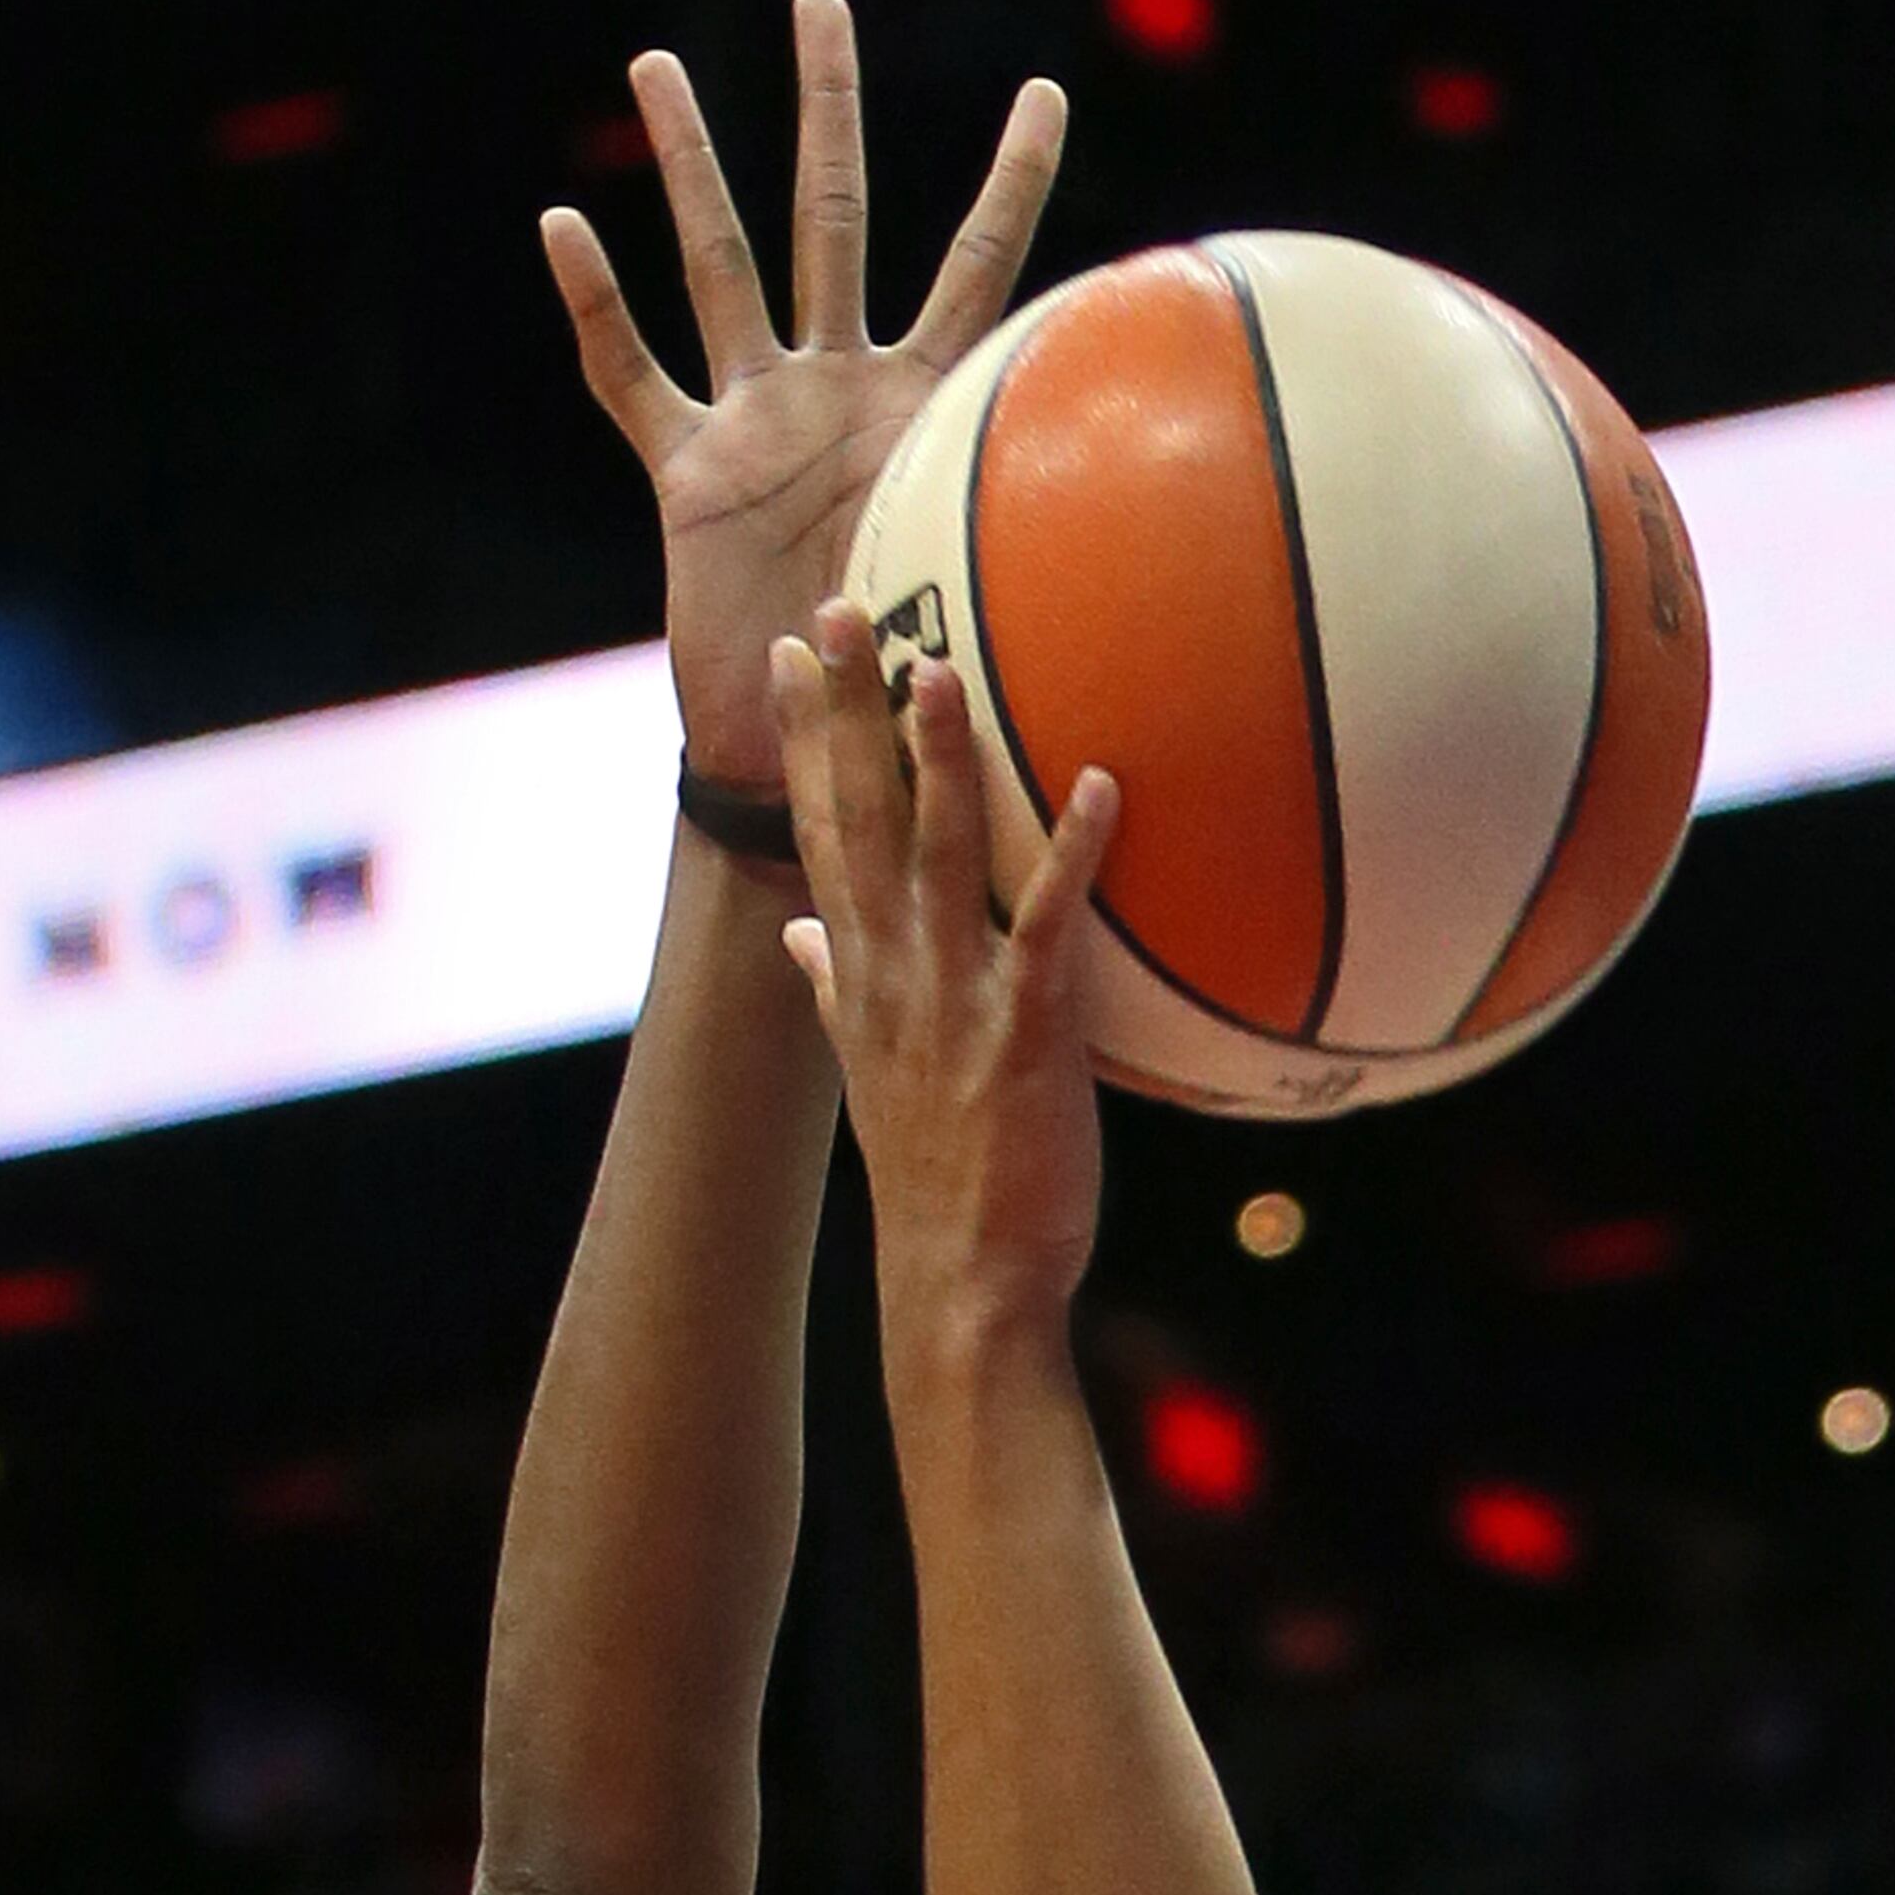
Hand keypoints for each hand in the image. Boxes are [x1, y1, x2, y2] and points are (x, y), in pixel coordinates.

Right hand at [544, 0, 1065, 793]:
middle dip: (827, 109)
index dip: (1012, 184)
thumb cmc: (911, 697)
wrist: (814, 761)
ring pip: (716, 267)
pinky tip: (563, 224)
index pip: (979, 269)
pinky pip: (630, 380)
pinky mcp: (687, 474)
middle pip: (830, 220)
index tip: (1048, 89)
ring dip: (687, 165)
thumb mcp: (993, 609)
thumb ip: (1050, 556)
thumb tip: (1174, 570)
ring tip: (656, 65)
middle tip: (817, 1)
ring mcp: (755, 422)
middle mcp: (834, 390)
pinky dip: (595, 310)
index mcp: (921, 407)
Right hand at [775, 598, 1115, 1329]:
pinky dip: (1072, 854)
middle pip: (857, 820)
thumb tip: (800, 934)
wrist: (962, 1286)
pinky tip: (1102, 784)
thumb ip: (833, 989)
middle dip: (842, 713)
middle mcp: (891, 976)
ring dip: (935, 759)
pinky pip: (1047, 928)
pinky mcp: (1023, 1035)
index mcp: (858, 979)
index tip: (791, 654)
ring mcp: (952, 1002)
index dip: (802, 740)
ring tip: (935, 664)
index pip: (816, 834)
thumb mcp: (873, 1077)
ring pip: (937, 856)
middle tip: (835, 607)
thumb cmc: (938, 1185)